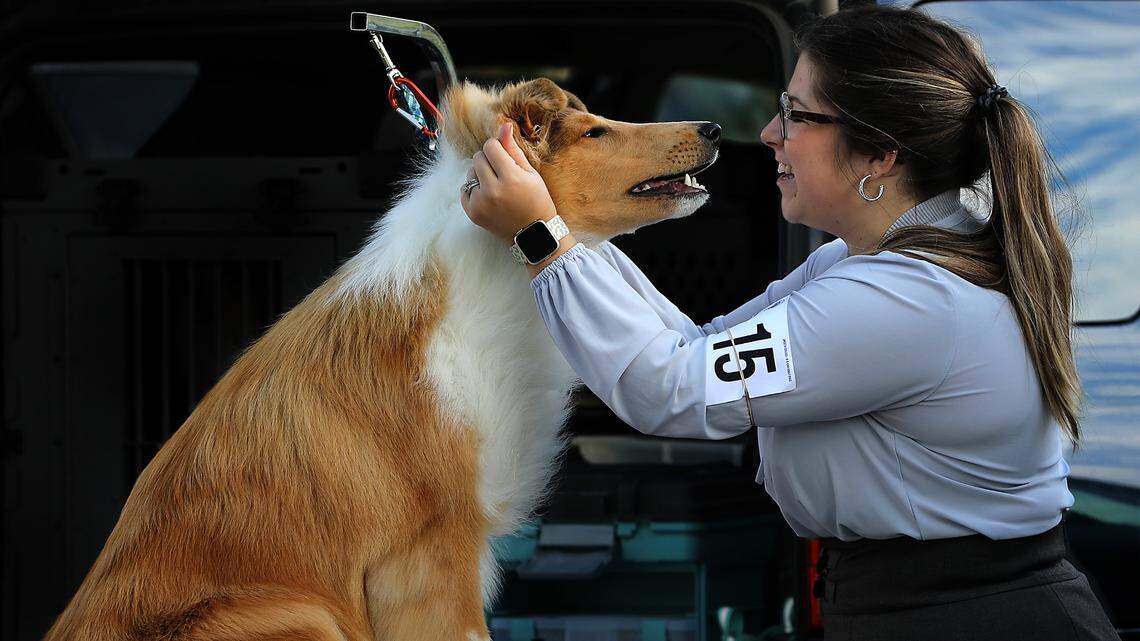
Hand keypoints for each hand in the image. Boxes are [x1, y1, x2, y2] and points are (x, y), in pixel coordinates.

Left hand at [460, 122, 558, 244]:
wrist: (533, 234)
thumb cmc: (536, 200)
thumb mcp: (530, 173)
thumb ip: (513, 149)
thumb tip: (503, 126)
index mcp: (511, 178)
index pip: (490, 146)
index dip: (498, 148)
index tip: (505, 157)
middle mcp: (493, 190)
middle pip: (478, 157)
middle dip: (488, 160)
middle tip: (501, 173)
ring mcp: (481, 203)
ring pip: (469, 173)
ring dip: (480, 174)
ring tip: (495, 186)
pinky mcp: (473, 213)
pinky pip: (464, 190)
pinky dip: (474, 190)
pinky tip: (488, 197)